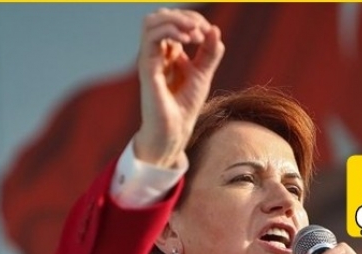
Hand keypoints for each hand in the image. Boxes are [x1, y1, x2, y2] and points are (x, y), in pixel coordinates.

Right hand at [135, 8, 224, 167]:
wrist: (175, 129)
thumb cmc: (186, 105)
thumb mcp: (204, 73)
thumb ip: (210, 52)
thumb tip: (214, 29)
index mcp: (168, 52)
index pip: (174, 21)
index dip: (193, 20)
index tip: (209, 33)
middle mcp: (156, 52)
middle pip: (161, 15)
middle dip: (184, 16)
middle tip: (201, 30)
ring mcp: (149, 58)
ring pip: (152, 21)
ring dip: (176, 20)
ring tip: (194, 33)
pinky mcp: (147, 67)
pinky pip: (151, 37)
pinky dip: (170, 31)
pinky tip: (187, 40)